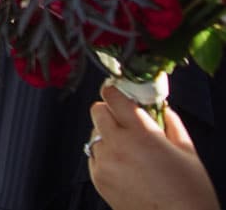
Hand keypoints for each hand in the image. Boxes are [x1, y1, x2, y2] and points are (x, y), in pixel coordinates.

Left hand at [87, 84, 219, 209]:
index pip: (113, 97)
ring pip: (94, 134)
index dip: (115, 92)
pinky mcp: (98, 179)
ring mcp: (105, 163)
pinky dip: (105, 156)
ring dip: (107, 135)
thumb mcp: (187, 151)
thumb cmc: (189, 192)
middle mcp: (117, 145)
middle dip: (109, 112)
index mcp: (141, 133)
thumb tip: (163, 110)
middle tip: (125, 122)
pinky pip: (94, 156)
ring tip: (129, 151)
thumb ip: (172, 124)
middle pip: (97, 110)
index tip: (119, 93)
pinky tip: (125, 167)